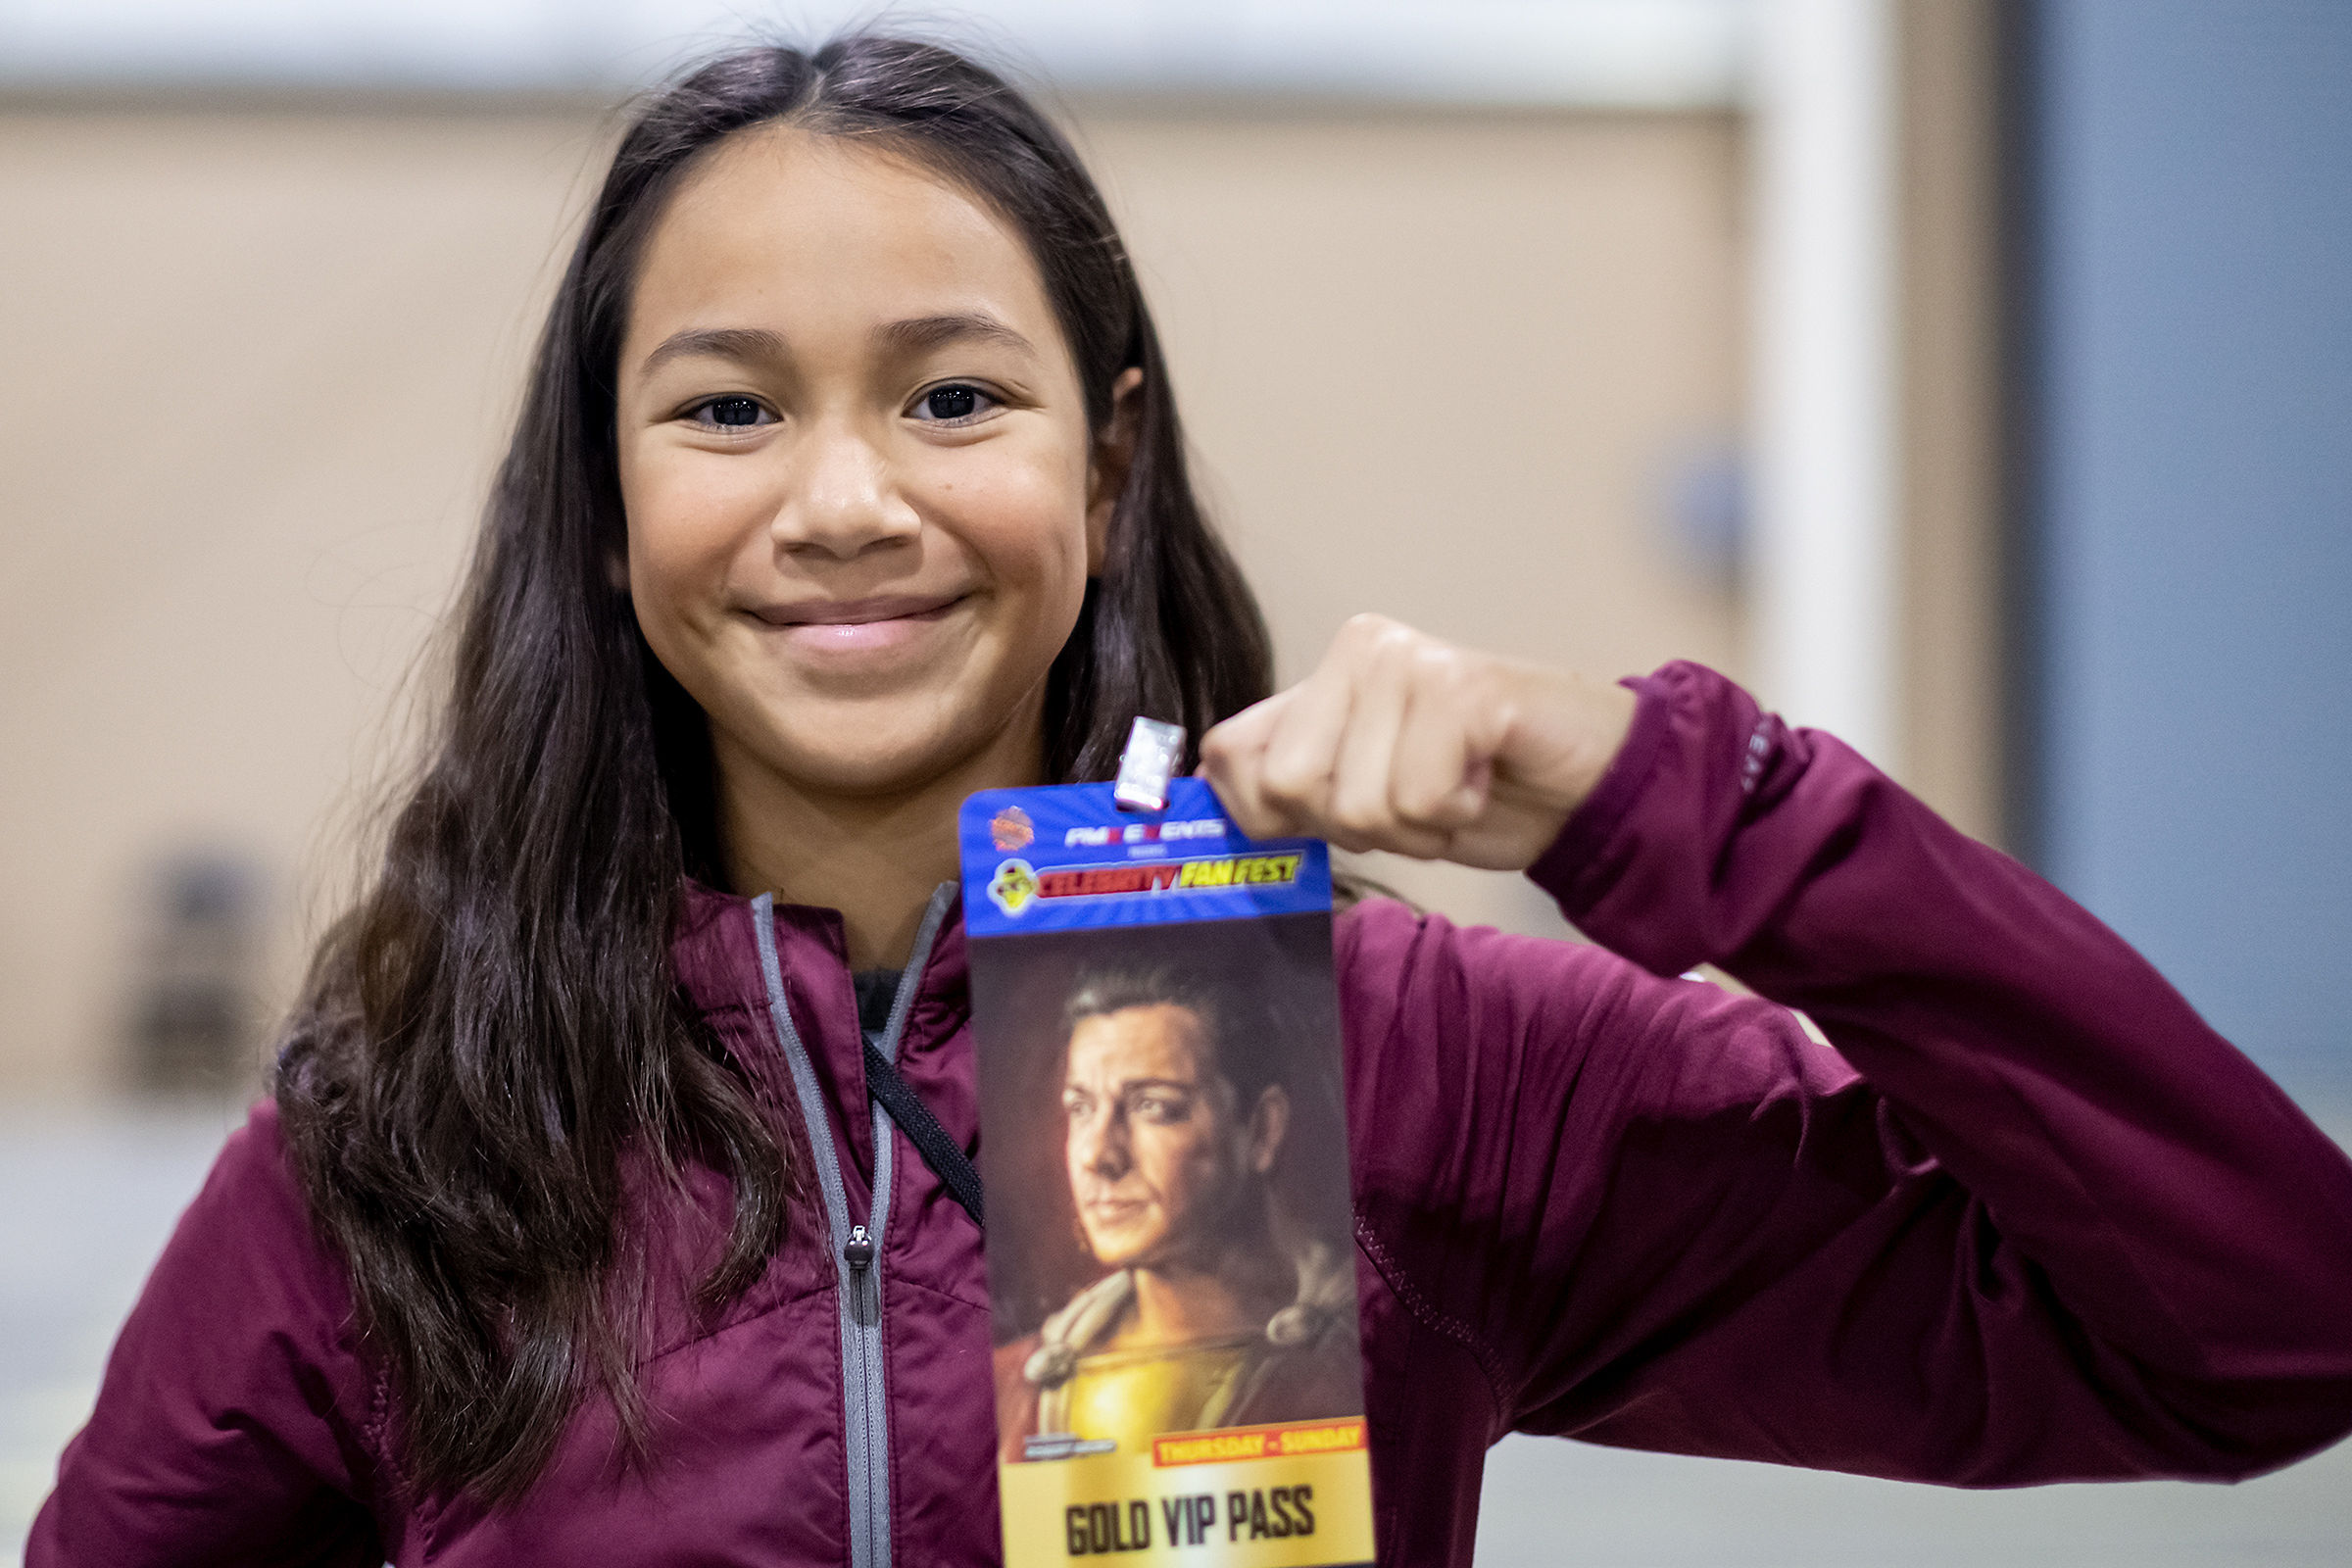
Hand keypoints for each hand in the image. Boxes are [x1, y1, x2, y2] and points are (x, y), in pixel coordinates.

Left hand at [1198, 614, 1637, 870]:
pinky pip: (1416, 794)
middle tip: (1417, 798)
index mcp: (1322, 673)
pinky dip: (1454, 813)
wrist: (1587, 786)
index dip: (1266, 814)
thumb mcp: (1362, 797)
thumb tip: (1195, 791)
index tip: (1332, 816)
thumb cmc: (1476, 791)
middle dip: (1355, 825)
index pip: (1229, 754)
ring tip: (1457, 786)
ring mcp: (1409, 661)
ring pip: (1354, 800)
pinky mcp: (1463, 686)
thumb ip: (1288, 786)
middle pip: (1287, 784)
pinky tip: (1483, 778)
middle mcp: (1358, 649)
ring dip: (1413, 826)